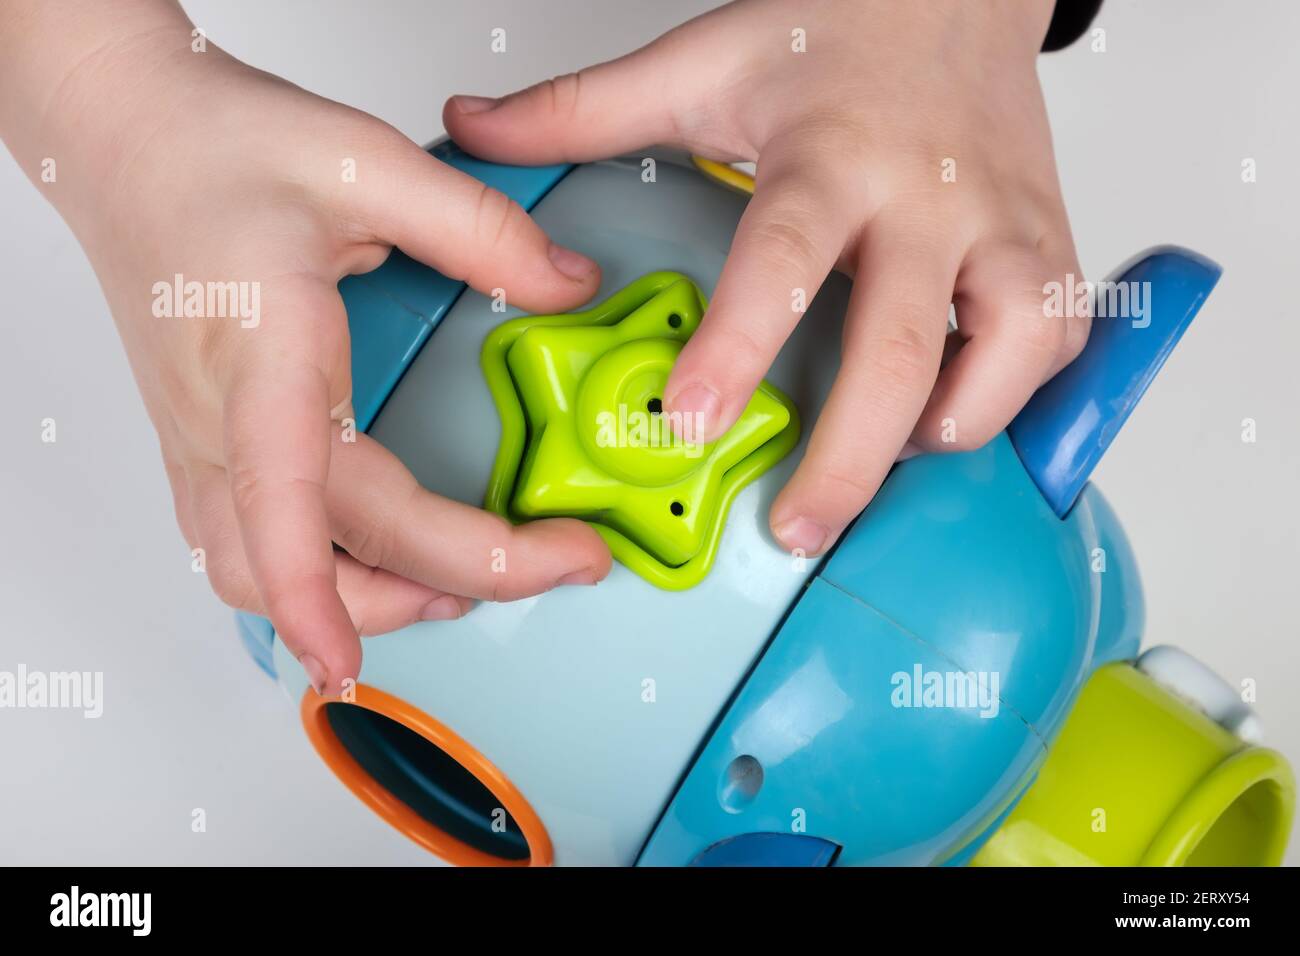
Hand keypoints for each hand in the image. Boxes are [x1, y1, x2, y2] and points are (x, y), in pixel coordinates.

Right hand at [1, 4, 610, 693]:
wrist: (124, 138)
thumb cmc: (213, 148)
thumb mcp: (363, 162)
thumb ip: (477, 230)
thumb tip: (565, 284)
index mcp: (261, 353)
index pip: (279, 493)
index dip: (310, 590)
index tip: (343, 660)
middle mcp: (222, 417)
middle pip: (324, 548)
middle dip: (455, 579)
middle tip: (559, 562)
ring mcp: (204, 441)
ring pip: (262, 576)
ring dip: (370, 599)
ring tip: (469, 584)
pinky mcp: (205, 444)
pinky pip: (246, 549)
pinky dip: (318, 580)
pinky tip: (381, 565)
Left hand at [444, 0, 1089, 557]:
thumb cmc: (836, 30)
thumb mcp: (700, 62)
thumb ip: (582, 109)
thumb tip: (474, 130)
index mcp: (829, 156)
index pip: (780, 261)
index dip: (736, 348)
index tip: (686, 423)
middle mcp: (923, 197)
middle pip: (898, 349)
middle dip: (848, 458)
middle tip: (795, 526)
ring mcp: (999, 223)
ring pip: (1009, 352)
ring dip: (950, 428)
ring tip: (891, 463)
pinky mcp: (1050, 242)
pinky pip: (1056, 339)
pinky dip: (1015, 395)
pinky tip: (957, 413)